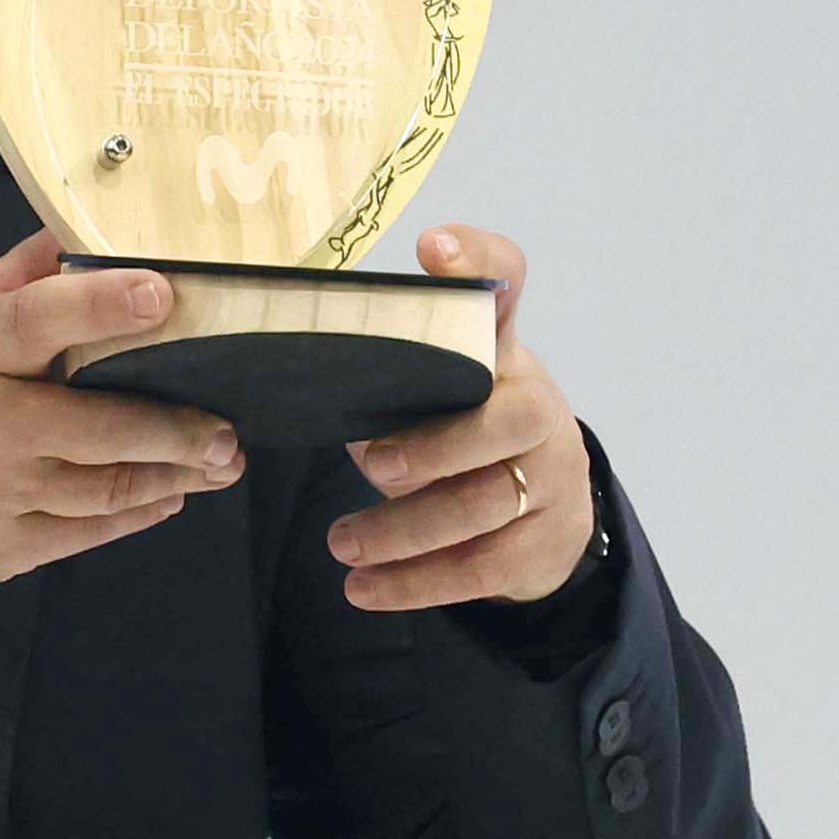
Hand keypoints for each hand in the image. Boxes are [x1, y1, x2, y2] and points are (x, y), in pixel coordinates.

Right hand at [0, 232, 243, 582]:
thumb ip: (20, 279)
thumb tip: (82, 228)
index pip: (35, 322)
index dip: (99, 307)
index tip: (161, 294)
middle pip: (93, 428)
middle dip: (170, 431)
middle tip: (226, 429)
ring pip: (100, 490)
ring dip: (169, 477)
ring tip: (218, 464)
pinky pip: (83, 534)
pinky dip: (133, 516)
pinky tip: (169, 496)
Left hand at [326, 224, 597, 607]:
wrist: (545, 508)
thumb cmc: (459, 432)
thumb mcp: (429, 391)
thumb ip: (380, 377)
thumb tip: (287, 382)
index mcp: (498, 349)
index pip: (506, 282)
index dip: (478, 260)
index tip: (432, 248)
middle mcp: (536, 402)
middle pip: (506, 420)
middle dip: (437, 446)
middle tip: (373, 464)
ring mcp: (552, 472)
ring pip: (486, 503)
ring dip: (406, 530)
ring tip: (341, 546)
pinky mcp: (548, 537)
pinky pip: (486, 566)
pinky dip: (419, 583)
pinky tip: (365, 590)